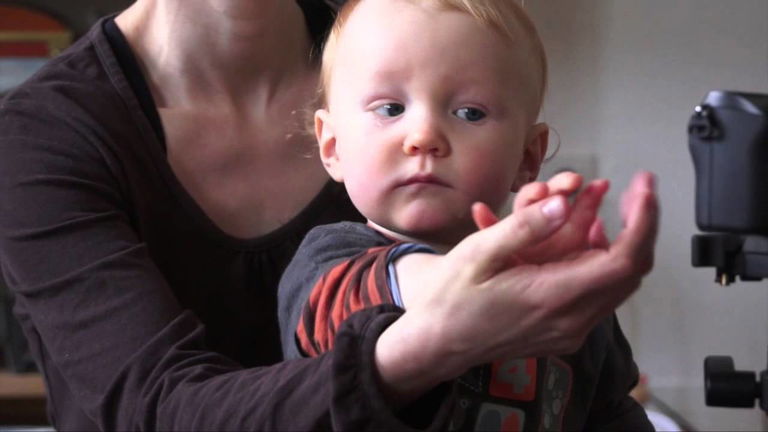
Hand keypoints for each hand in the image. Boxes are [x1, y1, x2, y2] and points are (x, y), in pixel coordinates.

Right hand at [374, 171, 657, 400]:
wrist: (436, 344)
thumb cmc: (451, 300)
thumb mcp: (478, 254)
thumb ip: (524, 228)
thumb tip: (561, 204)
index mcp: (552, 298)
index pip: (623, 260)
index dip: (642, 220)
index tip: (642, 187)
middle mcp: (570, 320)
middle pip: (630, 272)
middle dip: (639, 225)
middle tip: (633, 191)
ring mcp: (570, 330)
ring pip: (616, 284)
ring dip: (618, 243)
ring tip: (601, 208)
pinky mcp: (564, 332)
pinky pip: (598, 294)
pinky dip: (599, 262)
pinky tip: (581, 239)